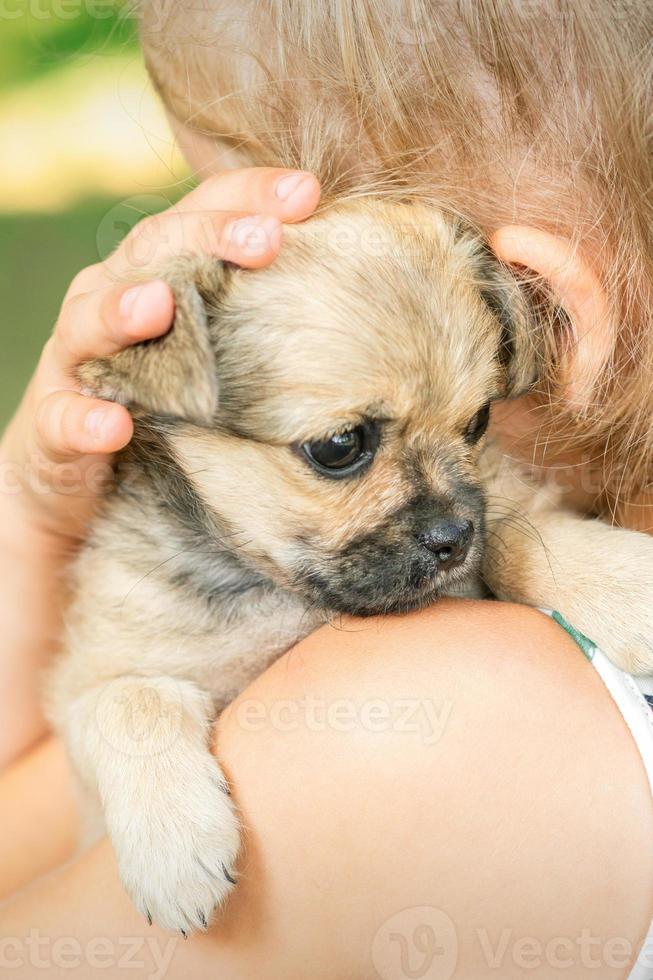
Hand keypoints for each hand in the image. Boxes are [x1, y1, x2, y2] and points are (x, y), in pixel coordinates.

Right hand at [0, 168, 319, 542]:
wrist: (75, 466)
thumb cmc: (158, 392)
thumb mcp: (208, 344)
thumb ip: (249, 310)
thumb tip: (339, 285)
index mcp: (153, 271)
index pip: (199, 214)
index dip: (248, 196)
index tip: (308, 193)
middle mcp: (109, 298)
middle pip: (152, 252)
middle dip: (207, 239)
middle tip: (265, 239)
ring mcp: (77, 359)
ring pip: (90, 321)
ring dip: (124, 310)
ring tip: (161, 306)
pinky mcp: (55, 422)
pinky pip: (64, 419)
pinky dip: (86, 419)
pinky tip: (114, 425)